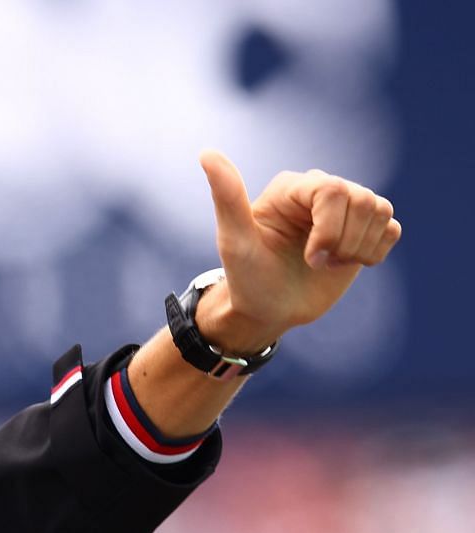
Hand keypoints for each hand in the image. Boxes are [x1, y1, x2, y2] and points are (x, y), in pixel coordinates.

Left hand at [196, 150, 401, 352]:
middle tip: (315, 263)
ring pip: (381, 211)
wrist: (267, 311)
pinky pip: (392, 228)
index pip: (334, 190)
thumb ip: (227, 196)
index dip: (329, 228)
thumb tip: (207, 153)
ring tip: (328, 264)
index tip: (311, 258)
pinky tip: (347, 263)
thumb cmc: (247, 277)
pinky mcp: (364, 230)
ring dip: (357, 249)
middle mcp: (322, 191)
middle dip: (343, 242)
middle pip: (362, 200)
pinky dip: (374, 252)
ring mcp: (346, 210)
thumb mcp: (233, 241)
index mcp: (293, 187)